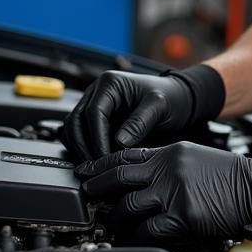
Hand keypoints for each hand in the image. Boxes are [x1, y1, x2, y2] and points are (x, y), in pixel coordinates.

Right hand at [62, 64, 224, 162]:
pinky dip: (84, 147)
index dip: (96, 138)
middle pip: (75, 121)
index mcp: (110, 83)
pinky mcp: (97, 118)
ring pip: (73, 128)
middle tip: (97, 167)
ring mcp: (95, 104)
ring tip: (96, 167)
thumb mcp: (160, 106)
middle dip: (83, 145)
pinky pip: (81, 133)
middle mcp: (97, 92)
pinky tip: (98, 161)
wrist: (177, 97)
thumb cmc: (171, 97)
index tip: (105, 158)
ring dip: (80, 148)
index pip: (93, 113)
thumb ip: (140, 122)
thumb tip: (118, 142)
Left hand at [76, 142, 251, 240]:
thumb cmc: (230, 176)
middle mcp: (169, 169)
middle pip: (119, 178)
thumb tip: (137, 176)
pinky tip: (133, 238)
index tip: (84, 172)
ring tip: (110, 224)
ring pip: (128, 206)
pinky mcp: (184, 216)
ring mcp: (175, 192)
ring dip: (115, 219)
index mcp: (170, 152)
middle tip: (86, 197)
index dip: (100, 165)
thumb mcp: (194, 157)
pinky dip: (136, 236)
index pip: (125, 155)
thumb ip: (166, 164)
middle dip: (96, 189)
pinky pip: (148, 229)